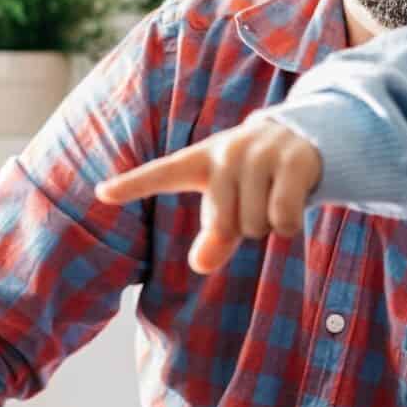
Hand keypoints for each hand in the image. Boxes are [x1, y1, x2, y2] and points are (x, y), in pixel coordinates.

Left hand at [95, 120, 321, 272]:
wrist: (304, 141)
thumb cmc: (253, 181)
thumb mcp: (230, 207)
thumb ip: (213, 240)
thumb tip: (200, 265)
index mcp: (201, 160)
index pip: (160, 174)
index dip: (132, 185)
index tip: (102, 192)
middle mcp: (227, 151)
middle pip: (223, 224)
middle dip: (241, 230)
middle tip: (252, 206)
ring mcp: (261, 152)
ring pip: (255, 225)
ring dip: (266, 227)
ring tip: (272, 199)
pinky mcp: (293, 160)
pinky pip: (282, 218)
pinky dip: (287, 227)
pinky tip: (292, 207)